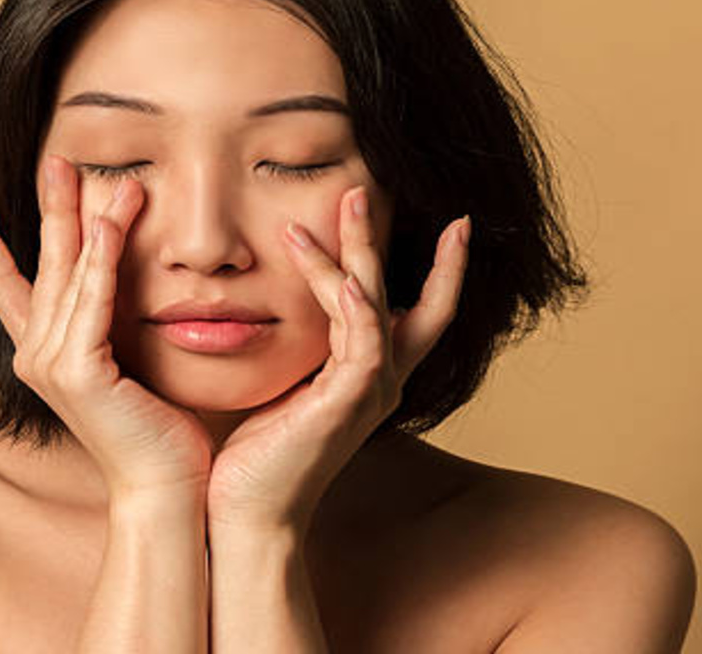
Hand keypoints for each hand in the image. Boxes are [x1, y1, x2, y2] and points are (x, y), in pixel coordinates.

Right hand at [0, 155, 212, 498]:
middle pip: (40, 265)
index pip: (7, 284)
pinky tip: (109, 223)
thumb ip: (113, 320)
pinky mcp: (80, 374)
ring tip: (107, 177)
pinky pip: (93, 302)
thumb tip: (124, 273)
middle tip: (57, 157)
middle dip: (49, 209)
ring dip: (88, 222)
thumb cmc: (156, 429)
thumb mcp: (127, 360)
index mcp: (42, 354)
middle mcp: (36, 356)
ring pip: (69, 276)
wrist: (164, 484)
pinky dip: (101, 261)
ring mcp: (52, 366)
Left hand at [205, 185, 469, 531]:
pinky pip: (361, 337)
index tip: (454, 224)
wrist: (247, 512)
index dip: (440, 271)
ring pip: (376, 303)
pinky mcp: (347, 401)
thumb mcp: (286, 388)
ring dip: (359, 251)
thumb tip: (277, 308)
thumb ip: (300, 351)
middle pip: (408, 297)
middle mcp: (380, 382)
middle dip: (389, 242)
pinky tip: (327, 266)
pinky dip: (351, 299)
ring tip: (343, 202)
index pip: (416, 314)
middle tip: (367, 189)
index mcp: (368, 378)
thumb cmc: (257, 457)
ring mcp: (369, 392)